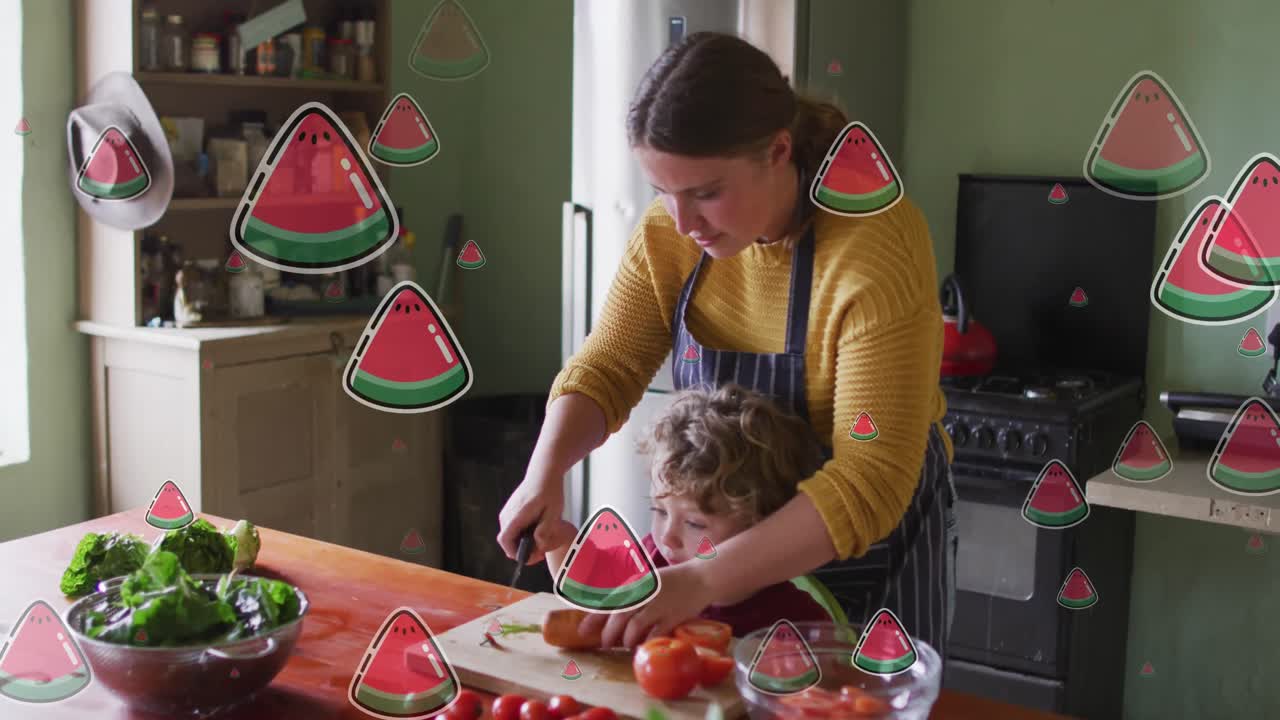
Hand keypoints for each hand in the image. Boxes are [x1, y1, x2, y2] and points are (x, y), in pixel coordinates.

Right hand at [496, 468, 577, 565]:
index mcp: (516, 516)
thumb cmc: (549, 491)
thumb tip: (537, 546)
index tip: (529, 557)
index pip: (505, 541)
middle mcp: (507, 515)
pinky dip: (522, 533)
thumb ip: (545, 531)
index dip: (515, 553)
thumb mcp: (553, 513)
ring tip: (541, 539)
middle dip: (522, 550)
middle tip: (540, 551)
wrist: (543, 473)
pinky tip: (537, 530)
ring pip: (511, 535)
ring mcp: (507, 512)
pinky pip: (513, 528)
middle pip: (507, 541)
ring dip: (523, 541)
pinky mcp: (510, 510)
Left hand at [579, 561, 716, 649]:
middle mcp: (644, 593)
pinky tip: (642, 647)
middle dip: (609, 634)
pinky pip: (654, 635)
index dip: (593, 618)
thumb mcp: (646, 582)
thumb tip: (609, 614)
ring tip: (625, 645)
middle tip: (606, 644)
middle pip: (619, 617)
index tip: (582, 631)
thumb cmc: (671, 581)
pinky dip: (645, 643)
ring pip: (634, 628)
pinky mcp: (673, 617)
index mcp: (635, 583)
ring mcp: (659, 605)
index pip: (608, 602)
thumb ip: (629, 595)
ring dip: (626, 640)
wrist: (700, 577)